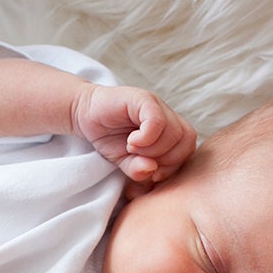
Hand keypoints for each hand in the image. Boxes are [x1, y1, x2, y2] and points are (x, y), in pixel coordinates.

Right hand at [73, 85, 197, 193]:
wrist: (85, 114)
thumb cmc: (109, 137)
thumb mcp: (125, 162)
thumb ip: (140, 170)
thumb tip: (151, 171)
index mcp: (170, 132)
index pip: (188, 150)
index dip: (173, 166)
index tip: (152, 173)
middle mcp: (168, 116)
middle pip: (186, 141)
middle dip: (165, 160)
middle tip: (140, 159)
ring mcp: (157, 106)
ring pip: (174, 132)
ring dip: (153, 149)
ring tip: (132, 148)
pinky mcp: (143, 99)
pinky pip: (157, 120)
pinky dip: (147, 137)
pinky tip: (131, 141)